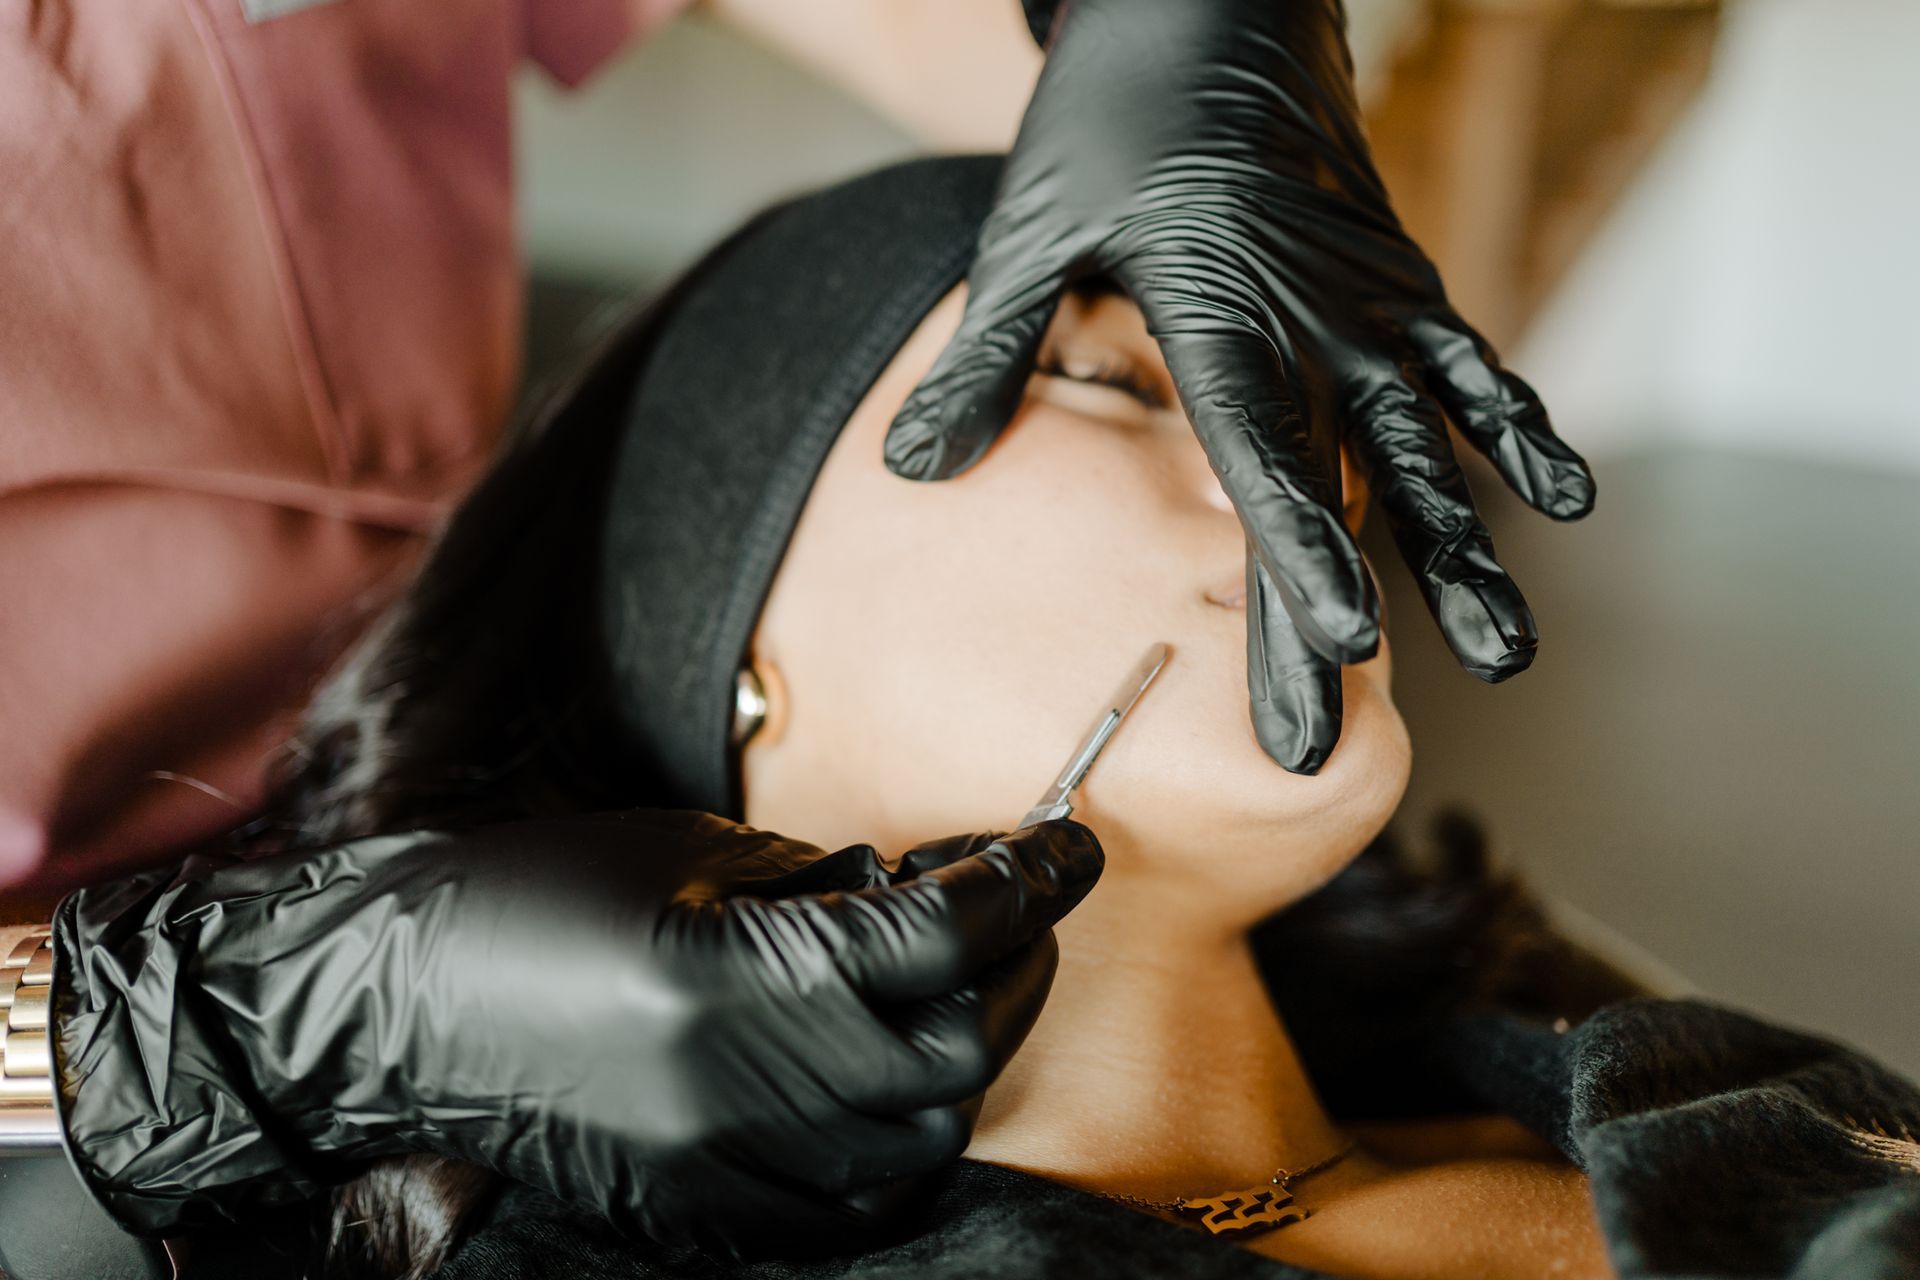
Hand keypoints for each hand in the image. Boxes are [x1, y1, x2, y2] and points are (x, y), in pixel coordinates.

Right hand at [50, 811, 1102, 1256]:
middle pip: (959, 1041)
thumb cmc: (531, 896)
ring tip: (949, 981)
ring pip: (929, 1129)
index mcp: (732, 974)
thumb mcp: (688, 849)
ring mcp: (729, 1163)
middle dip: (1010, 961)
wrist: (399, 1004)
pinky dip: (908, 1131)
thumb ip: (823, 880)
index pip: (941, 931)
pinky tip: (894, 1068)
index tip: (1067, 841)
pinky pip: (864, 1196)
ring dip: (965, 1047)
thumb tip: (925, 891)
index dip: (1026, 877)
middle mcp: (743, 1087)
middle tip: (1008, 903)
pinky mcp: (711, 1207)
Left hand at [892, 0, 1594, 772]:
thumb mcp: (1029, 228)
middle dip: (1337, 620)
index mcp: (1222, 309)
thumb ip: (989, 356)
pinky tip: (1560, 494)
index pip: (1266, 456)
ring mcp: (1372, 301)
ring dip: (1464, 551)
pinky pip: (1471, 364)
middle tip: (1330, 745)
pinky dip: (1513, 426)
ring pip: (1430, 444)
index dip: (1303, 559)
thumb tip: (916, 471)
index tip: (1341, 651)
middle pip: (1338, 489)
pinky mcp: (1399, 282)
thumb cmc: (1112, 116)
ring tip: (1504, 655)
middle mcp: (1315, 318)